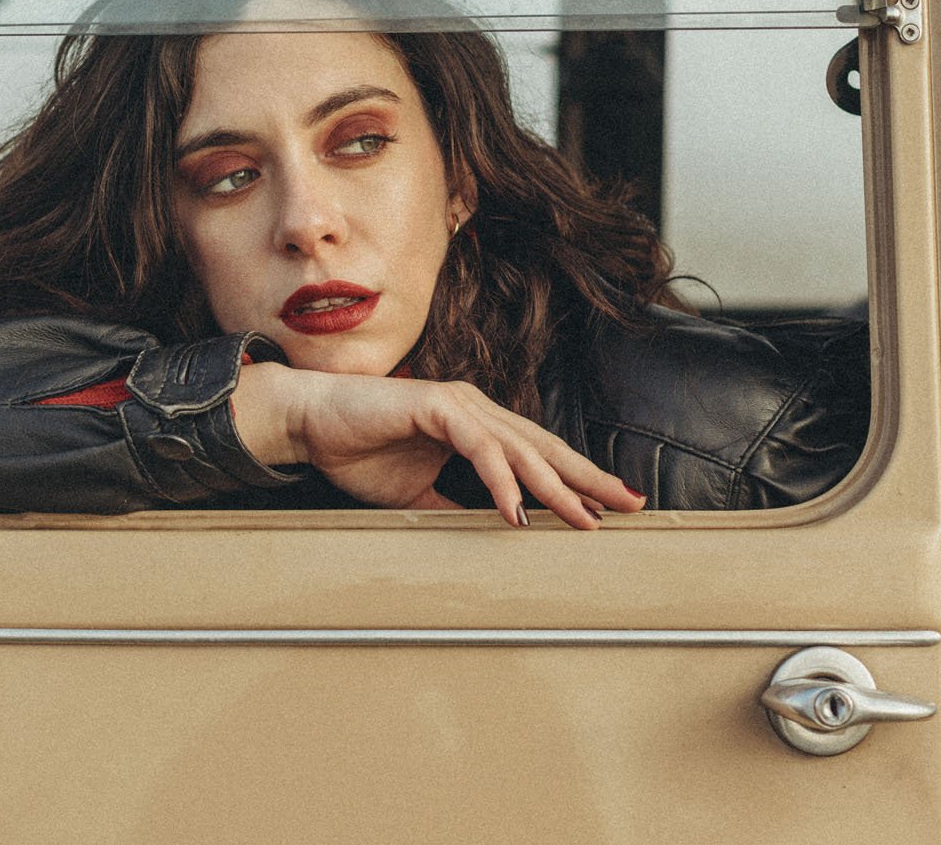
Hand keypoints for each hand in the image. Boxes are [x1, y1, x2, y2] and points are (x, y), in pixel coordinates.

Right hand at [230, 361, 644, 528]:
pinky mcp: (436, 407)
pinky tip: (517, 509)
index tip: (610, 508)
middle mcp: (475, 411)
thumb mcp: (414, 494)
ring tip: (586, 516)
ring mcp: (458, 405)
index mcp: (475, 427)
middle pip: (544, 448)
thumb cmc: (356, 450)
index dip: (575, 481)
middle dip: (588, 477)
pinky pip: (479, 447)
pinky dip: (501, 479)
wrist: (311, 423)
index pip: (536, 456)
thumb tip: (479, 535)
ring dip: (555, 485)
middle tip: (630, 503)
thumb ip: (449, 509)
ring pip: (521, 449)